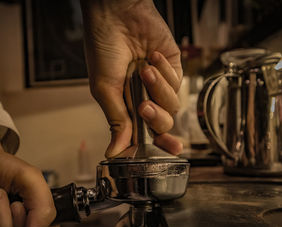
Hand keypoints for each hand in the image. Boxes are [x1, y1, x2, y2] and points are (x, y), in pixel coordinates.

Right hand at [81, 0, 182, 157]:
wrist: (117, 17)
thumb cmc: (104, 49)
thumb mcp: (105, 89)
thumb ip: (116, 121)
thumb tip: (115, 150)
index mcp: (125, 108)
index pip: (143, 135)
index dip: (154, 148)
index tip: (162, 155)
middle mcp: (144, 99)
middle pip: (162, 125)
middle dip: (155, 118)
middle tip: (143, 106)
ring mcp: (159, 86)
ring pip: (172, 106)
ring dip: (158, 88)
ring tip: (143, 69)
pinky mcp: (172, 71)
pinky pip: (177, 83)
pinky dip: (164, 71)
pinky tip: (152, 57)